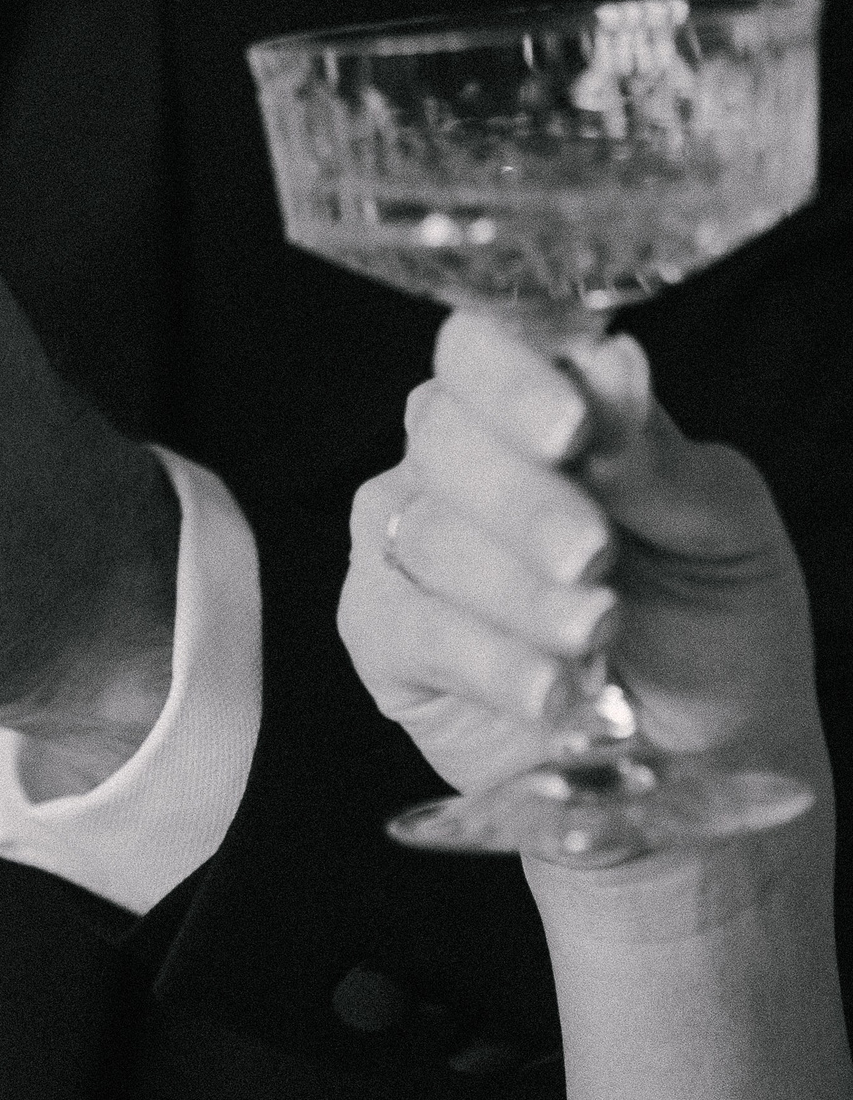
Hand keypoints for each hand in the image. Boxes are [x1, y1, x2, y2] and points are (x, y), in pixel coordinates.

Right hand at [338, 312, 830, 919]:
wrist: (693, 750)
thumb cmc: (710, 623)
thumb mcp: (719, 530)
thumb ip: (655, 456)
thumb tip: (612, 363)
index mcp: (534, 407)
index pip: (481, 350)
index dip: (510, 381)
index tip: (571, 432)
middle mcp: (453, 460)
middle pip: (442, 437)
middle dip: (524, 504)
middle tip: (595, 560)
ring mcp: (402, 541)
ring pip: (426, 537)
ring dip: (520, 595)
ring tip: (599, 639)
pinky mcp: (379, 629)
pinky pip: (411, 627)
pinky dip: (489, 662)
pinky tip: (552, 690)